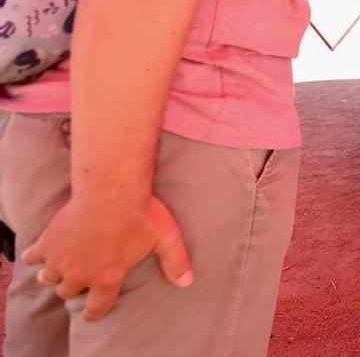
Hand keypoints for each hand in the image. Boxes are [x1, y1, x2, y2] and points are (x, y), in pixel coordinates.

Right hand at [22, 195, 193, 319]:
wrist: (111, 189)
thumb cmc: (141, 213)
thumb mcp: (166, 238)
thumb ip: (176, 261)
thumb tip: (187, 281)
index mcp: (107, 278)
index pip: (96, 308)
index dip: (94, 311)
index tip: (92, 309)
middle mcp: (80, 274)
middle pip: (69, 292)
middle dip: (75, 286)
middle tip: (82, 275)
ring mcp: (61, 260)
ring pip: (49, 279)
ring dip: (55, 274)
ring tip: (63, 265)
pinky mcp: (47, 242)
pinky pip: (30, 257)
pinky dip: (34, 256)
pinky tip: (41, 251)